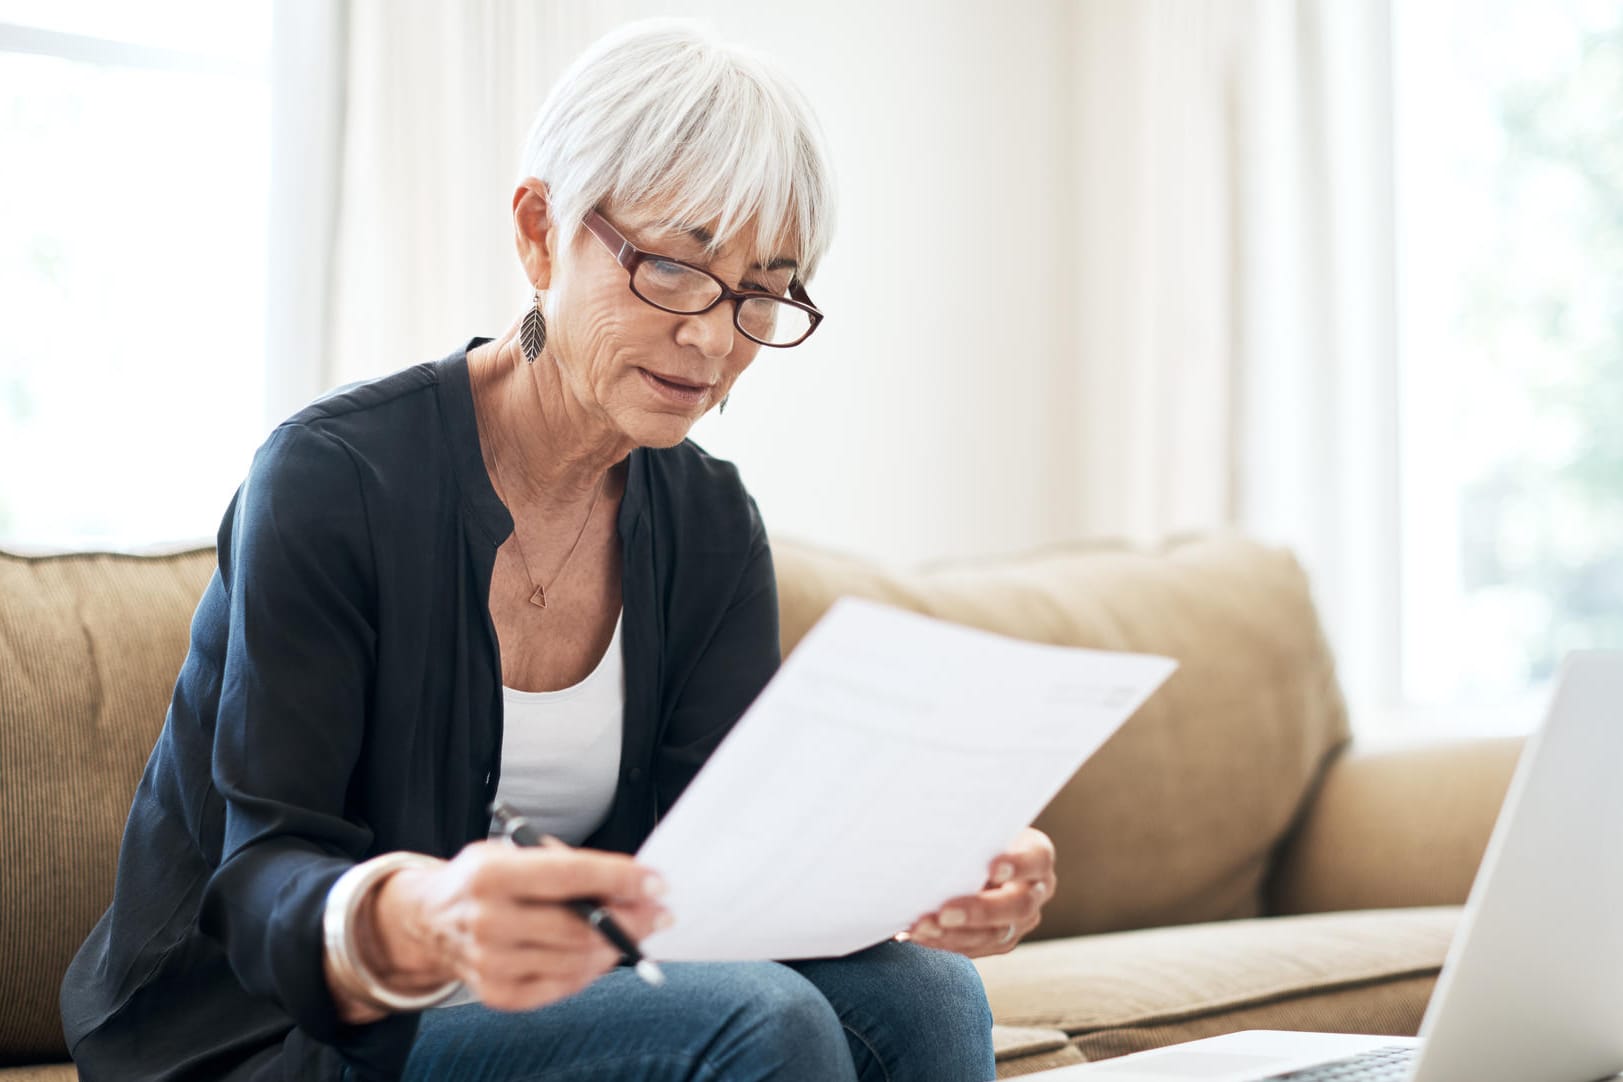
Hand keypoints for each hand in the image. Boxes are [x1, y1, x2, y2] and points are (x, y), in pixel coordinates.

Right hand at [360, 840, 669, 1011]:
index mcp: (490, 874)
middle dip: (631, 919)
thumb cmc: (485, 880)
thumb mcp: (514, 852)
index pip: (569, 875)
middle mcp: (487, 921)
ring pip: (576, 959)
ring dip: (617, 946)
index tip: (657, 882)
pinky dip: (591, 969)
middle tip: (660, 911)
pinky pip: (562, 985)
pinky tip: (603, 953)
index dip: (620, 878)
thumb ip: (566, 864)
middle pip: (579, 926)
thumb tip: (629, 883)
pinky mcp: (498, 994)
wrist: (429, 920)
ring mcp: (490, 963)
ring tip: (636, 930)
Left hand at [903, 828, 1056, 957]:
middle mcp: (1036, 891)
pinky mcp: (1001, 941)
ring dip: (955, 934)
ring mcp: (1021, 921)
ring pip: (995, 934)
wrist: (971, 856)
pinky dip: (945, 942)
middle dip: (979, 911)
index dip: (1018, 865)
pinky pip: (976, 948)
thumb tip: (931, 828)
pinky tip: (920, 934)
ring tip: (922, 927)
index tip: (993, 867)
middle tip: (944, 912)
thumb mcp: (978, 824)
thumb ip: (968, 831)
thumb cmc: (972, 831)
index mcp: (1037, 855)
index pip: (1036, 860)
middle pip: (1018, 906)